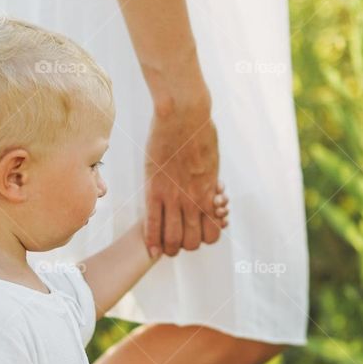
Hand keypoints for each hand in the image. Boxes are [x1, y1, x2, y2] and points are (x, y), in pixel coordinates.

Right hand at [144, 95, 225, 255]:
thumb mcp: (212, 162)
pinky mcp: (154, 189)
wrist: (184, 115)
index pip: (212, 234)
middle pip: (192, 241)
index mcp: (210, 194)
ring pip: (172, 239)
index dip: (204, 239)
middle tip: (178, 240)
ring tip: (164, 248)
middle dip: (186, 245)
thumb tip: (208, 191)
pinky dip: (151, 240)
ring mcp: (174, 197)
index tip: (196, 234)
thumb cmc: (199, 132)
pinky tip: (150, 248)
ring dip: (168, 248)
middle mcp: (194, 200)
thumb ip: (208, 182)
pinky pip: (151, 224)